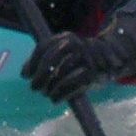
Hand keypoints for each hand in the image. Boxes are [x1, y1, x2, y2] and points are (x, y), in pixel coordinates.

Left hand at [21, 17, 135, 102]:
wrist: (111, 59)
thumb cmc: (79, 58)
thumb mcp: (64, 53)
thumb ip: (45, 59)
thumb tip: (24, 72)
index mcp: (66, 37)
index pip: (44, 46)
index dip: (32, 62)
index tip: (25, 75)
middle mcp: (76, 44)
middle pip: (51, 58)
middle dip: (39, 75)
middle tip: (33, 88)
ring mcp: (86, 57)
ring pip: (61, 72)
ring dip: (50, 86)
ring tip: (46, 94)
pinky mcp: (94, 72)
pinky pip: (73, 84)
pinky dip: (61, 93)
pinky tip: (55, 99)